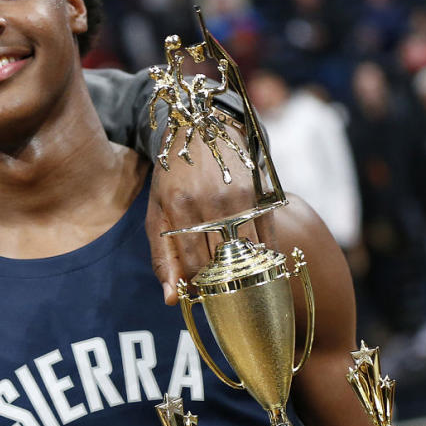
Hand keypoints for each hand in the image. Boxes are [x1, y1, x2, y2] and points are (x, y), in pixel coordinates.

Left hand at [145, 136, 273, 304]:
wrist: (203, 125)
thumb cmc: (173, 174)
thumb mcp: (156, 210)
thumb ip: (161, 256)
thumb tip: (170, 300)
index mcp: (179, 206)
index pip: (193, 265)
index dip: (197, 286)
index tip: (199, 293)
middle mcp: (210, 202)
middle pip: (221, 263)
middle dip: (220, 283)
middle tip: (219, 292)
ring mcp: (239, 198)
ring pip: (248, 255)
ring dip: (244, 275)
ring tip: (237, 283)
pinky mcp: (261, 194)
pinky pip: (268, 239)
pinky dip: (264, 259)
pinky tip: (258, 267)